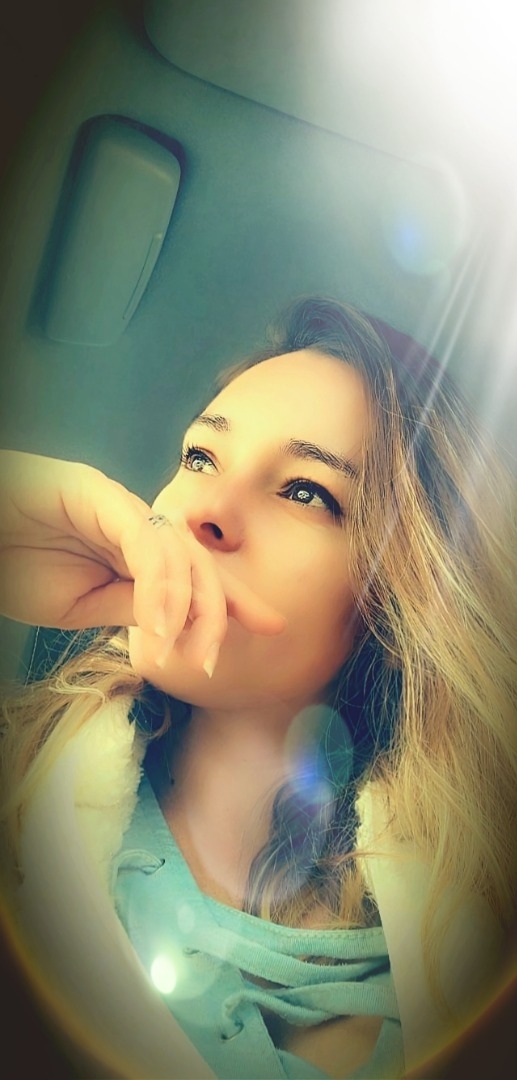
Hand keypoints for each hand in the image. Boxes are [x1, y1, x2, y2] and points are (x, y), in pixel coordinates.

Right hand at [0, 451, 284, 670]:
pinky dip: (157, 586)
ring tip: (177, 652)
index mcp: (134, 547)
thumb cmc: (15, 566)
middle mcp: (135, 521)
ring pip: (178, 552)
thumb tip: (179, 622)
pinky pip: (143, 543)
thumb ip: (131, 605)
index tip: (273, 626)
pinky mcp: (96, 493)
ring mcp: (118, 504)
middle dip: (219, 610)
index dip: (235, 598)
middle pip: (199, 562)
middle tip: (210, 661)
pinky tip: (158, 623)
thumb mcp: (80, 604)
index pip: (196, 573)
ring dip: (185, 608)